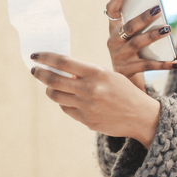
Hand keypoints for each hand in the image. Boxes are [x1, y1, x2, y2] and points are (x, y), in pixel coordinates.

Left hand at [30, 52, 160, 147]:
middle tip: (35, 70)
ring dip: (50, 89)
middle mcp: (90, 89)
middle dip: (40, 74)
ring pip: (56, 96)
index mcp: (97, 73)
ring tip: (51, 86)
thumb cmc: (126, 92)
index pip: (63, 62)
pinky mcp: (86, 120)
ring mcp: (87, 106)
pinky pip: (66, 109)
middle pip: (53, 80)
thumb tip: (62, 70)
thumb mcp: (109, 76)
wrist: (141, 116)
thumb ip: (87, 73)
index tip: (35, 55)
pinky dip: (64, 102)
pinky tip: (69, 98)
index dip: (46, 58)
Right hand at [105, 0, 176, 91]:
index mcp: (113, 31)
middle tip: (157, 8)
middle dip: (143, 17)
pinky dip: (165, 64)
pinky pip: (150, 66)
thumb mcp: (130, 40)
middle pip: (129, 27)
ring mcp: (121, 57)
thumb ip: (138, 26)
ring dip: (153, 35)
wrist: (122, 83)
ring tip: (167, 29)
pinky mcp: (130, 71)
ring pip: (138, 43)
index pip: (111, 10)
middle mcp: (113, 43)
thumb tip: (158, 10)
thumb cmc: (131, 55)